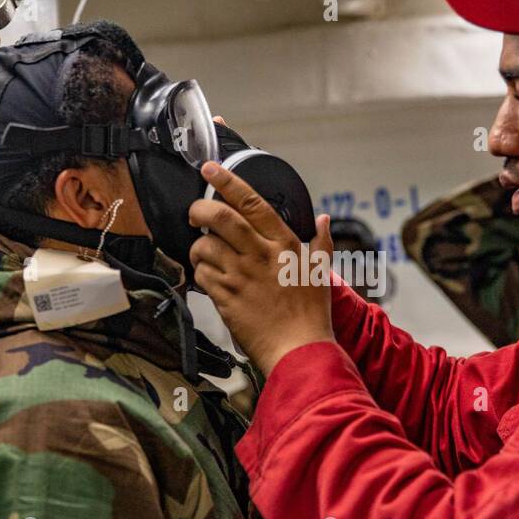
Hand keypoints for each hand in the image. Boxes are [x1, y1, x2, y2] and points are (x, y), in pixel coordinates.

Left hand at [188, 162, 335, 375]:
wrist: (299, 349)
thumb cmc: (311, 313)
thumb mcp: (321, 272)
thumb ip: (321, 242)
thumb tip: (323, 220)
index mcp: (283, 244)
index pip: (251, 202)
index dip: (227, 181)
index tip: (210, 168)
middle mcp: (259, 255)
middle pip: (219, 217)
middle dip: (199, 208)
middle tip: (195, 212)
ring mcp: (240, 276)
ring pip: (204, 246)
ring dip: (199, 246)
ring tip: (206, 253)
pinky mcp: (225, 297)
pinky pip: (201, 274)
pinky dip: (200, 271)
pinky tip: (209, 276)